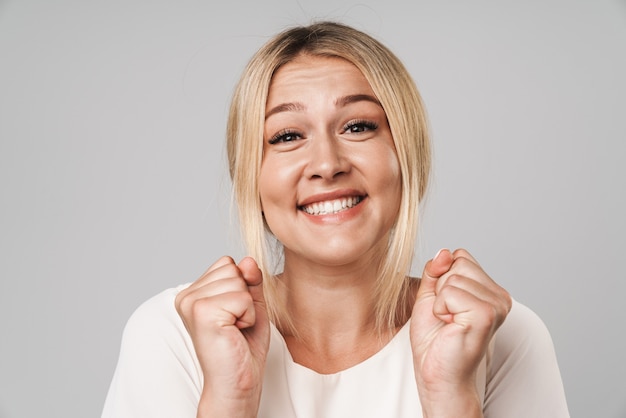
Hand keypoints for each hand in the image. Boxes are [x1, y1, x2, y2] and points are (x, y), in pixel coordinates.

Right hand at [175, 256, 269, 417]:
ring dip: (247, 307)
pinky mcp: (202, 312)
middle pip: (233, 268)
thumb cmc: (243, 347)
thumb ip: (250, 280)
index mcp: (193, 292)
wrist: (237, 382)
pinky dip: (248, 316)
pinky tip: (234, 333)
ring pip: (239, 281)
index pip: (227, 263)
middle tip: (235, 325)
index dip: (241, 287)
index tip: (234, 315)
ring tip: (234, 329)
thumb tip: (248, 260)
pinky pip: (242, 297)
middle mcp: (186, 295)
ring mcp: (191, 302)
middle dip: (244, 296)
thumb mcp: (251, 305)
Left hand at [410, 249, 511, 416]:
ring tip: (449, 323)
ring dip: (440, 301)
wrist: (437, 374)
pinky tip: (450, 327)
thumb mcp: (430, 296)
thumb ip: (436, 271)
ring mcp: (496, 305)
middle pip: (457, 262)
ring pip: (452, 276)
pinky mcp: (485, 314)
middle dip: (441, 288)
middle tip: (447, 316)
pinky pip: (449, 292)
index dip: (442, 278)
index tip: (446, 305)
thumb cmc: (435, 340)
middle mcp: (500, 296)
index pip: (460, 256)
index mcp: (491, 290)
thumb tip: (444, 251)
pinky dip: (440, 308)